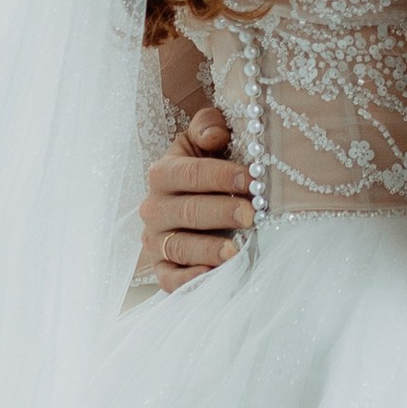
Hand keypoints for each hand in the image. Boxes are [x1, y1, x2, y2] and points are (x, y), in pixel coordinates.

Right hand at [139, 103, 250, 289]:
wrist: (194, 200)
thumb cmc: (207, 167)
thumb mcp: (205, 141)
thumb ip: (208, 126)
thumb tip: (214, 135)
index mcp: (163, 173)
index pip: (190, 174)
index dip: (222, 175)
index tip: (253, 180)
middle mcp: (154, 208)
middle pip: (188, 211)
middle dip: (222, 212)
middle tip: (252, 214)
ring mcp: (156, 240)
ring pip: (179, 247)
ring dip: (209, 250)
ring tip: (237, 251)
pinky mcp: (162, 268)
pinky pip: (170, 279)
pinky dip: (189, 281)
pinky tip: (213, 276)